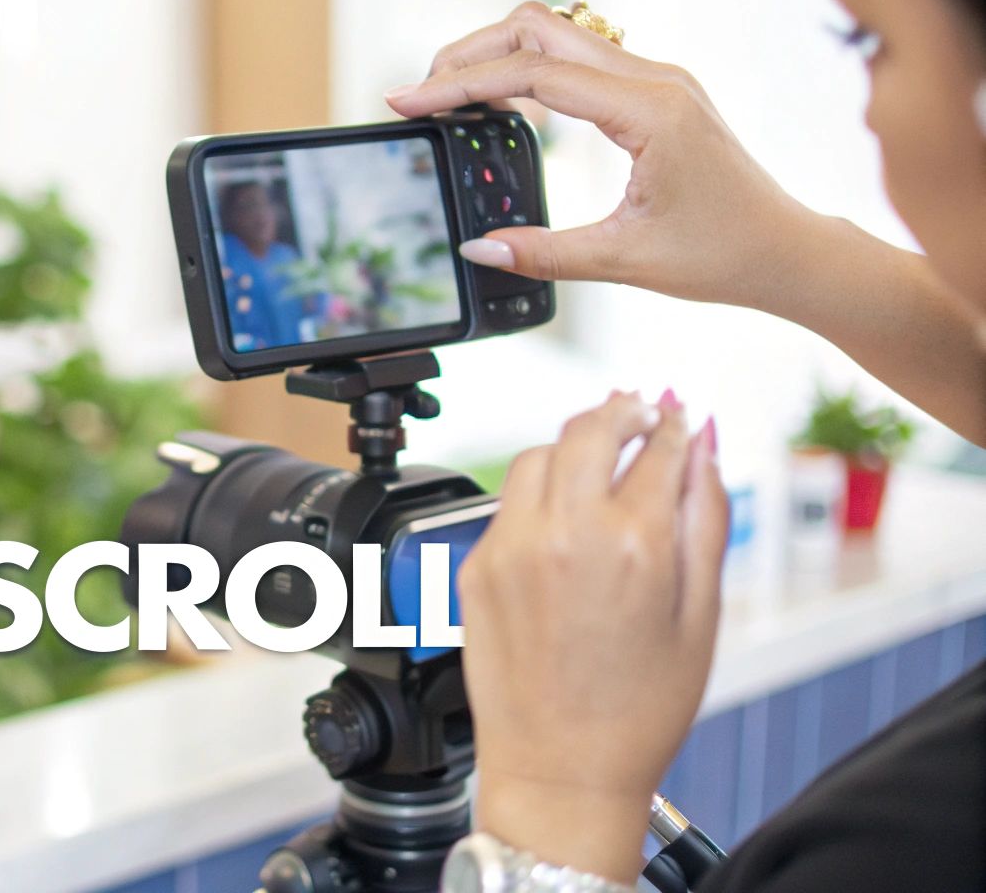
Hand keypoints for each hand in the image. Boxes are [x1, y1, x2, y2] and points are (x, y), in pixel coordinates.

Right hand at [385, 1, 813, 308]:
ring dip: (497, 55)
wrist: (786, 250)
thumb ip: (545, 253)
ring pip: (557, 34)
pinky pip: (578, 58)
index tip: (408, 100)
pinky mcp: (654, 92)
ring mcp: (656, 79)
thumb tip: (478, 248)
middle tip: (420, 94)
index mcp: (648, 111)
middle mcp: (654, 80)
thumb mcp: (625, 261)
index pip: (533, 73)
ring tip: (449, 97)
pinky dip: (528, 69)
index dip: (460, 84)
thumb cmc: (724, 253)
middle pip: (538, 28)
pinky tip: (500, 103)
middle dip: (469, 53)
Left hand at [459, 391, 727, 883]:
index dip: (678, 424)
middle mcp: (562, 534)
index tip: (684, 415)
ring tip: (604, 457)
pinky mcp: (476, 565)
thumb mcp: (702, 614)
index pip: (660, 447)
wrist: (560, 772)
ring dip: (575, 444)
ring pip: (540, 454)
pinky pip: (508, 502)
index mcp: (632, 544)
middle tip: (643, 412)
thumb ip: (706, 516)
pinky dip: (540, 492)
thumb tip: (706, 443)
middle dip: (623, 411)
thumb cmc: (638, 711)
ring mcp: (510, 546)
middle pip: (589, 428)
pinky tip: (565, 515)